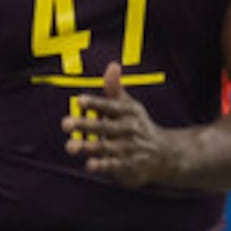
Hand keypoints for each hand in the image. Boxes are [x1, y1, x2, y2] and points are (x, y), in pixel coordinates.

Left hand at [62, 62, 180, 185]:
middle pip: (104, 127)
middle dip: (85, 125)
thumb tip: (113, 65)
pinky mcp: (128, 165)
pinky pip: (114, 165)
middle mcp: (127, 129)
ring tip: (69, 146)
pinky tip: (89, 165)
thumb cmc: (138, 125)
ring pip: (106, 147)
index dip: (95, 103)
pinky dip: (103, 165)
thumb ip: (115, 88)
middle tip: (66, 123)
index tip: (80, 100)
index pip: (110, 106)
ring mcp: (127, 148)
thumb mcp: (129, 105)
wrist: (164, 153)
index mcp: (127, 112)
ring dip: (88, 146)